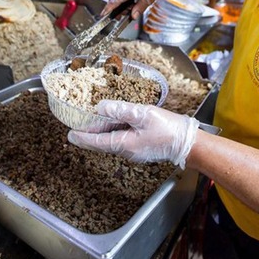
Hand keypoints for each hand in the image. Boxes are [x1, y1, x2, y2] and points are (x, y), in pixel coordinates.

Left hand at [67, 100, 199, 168]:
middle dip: (89, 135)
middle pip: (102, 143)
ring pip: (111, 142)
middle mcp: (127, 151)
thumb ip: (121, 110)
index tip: (70, 135)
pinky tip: (114, 124)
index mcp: (125, 144)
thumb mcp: (143, 114)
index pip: (97, 142)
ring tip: (92, 124)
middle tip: (76, 128)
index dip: (82, 137)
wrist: (188, 143)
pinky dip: (113, 133)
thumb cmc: (169, 129)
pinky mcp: (141, 148)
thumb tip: (100, 107)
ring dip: (101, 134)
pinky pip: (121, 141)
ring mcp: (134, 151)